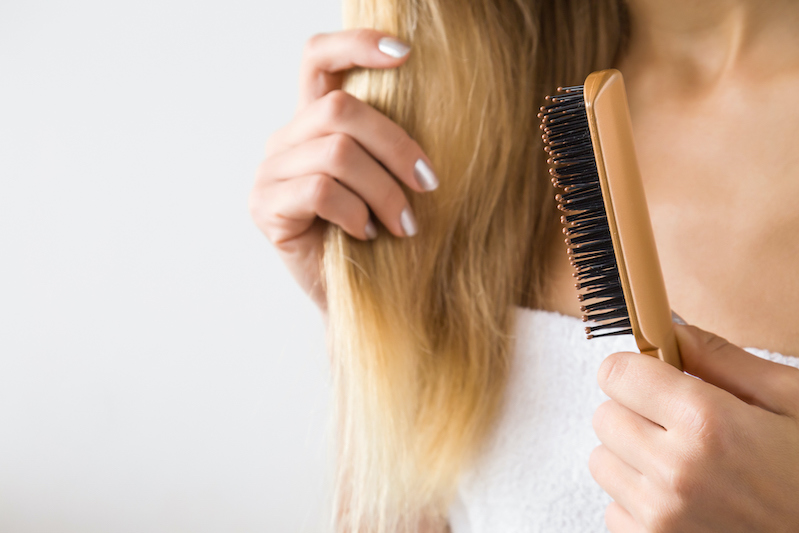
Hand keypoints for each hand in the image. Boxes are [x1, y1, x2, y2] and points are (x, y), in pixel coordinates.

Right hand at [249, 29, 438, 310]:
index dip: (356, 45)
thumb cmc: (380, 235)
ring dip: (383, 190)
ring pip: (336, 152)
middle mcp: (286, 139)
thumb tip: (439, 98)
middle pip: (340, 109)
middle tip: (428, 184)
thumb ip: (388, 140)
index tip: (406, 54)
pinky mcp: (266, 208)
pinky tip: (365, 234)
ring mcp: (270, 173)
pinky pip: (321, 191)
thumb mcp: (388, 177)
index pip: (317, 58)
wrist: (358, 297)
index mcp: (313, 121)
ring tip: (402, 224)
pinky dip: (356, 213)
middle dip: (395, 145)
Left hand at [590, 324, 798, 531]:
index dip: (635, 369)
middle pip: (604, 416)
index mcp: (707, 423)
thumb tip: (671, 330)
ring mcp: (662, 518)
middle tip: (679, 423)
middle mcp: (675, 471)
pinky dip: (638, 502)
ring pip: (602, 462)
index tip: (654, 377)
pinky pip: (613, 509)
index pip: (616, 374)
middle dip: (635, 411)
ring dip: (632, 457)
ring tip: (684, 464)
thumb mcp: (792, 401)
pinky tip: (683, 500)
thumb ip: (721, 359)